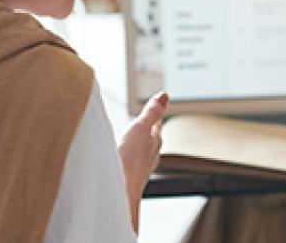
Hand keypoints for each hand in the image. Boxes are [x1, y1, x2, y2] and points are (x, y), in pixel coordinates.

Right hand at [118, 91, 167, 224]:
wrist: (120, 190)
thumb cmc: (130, 160)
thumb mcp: (140, 127)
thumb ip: (152, 112)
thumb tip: (165, 95)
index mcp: (154, 140)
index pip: (156, 123)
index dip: (156, 114)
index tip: (159, 105)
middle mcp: (151, 155)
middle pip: (152, 138)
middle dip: (149, 129)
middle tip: (149, 121)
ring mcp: (142, 167)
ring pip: (144, 152)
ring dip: (140, 144)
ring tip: (137, 139)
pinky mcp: (131, 178)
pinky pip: (134, 163)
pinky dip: (131, 157)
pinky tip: (126, 161)